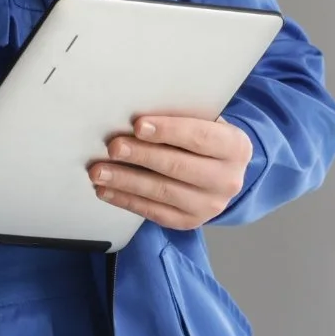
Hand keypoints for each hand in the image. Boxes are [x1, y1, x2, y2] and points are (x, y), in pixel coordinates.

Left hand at [88, 114, 252, 230]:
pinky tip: (107, 189)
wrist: (221, 170)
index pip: (199, 137)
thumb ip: (180, 116)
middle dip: (141, 155)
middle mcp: (228, 180)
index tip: (138, 125)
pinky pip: (154, 212)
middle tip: (112, 147)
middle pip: (178, 167)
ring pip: (162, 192)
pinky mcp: (190, 222)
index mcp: (235, 146)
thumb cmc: (203, 136)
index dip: (167, 130)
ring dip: (126, 180)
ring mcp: (210, 205)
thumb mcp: (204, 120)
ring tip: (99, 171)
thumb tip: (136, 113)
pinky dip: (127, 200)